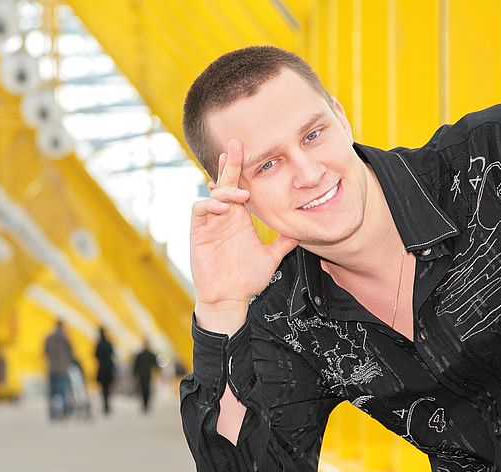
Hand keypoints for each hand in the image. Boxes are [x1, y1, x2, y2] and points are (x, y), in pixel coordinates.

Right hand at [189, 139, 298, 319]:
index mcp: (239, 218)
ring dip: (225, 190)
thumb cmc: (246, 280)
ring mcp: (210, 224)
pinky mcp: (198, 233)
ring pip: (213, 195)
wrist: (229, 299)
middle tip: (235, 144)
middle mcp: (224, 217)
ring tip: (239, 195)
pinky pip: (199, 210)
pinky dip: (209, 205)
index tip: (251, 150)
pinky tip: (223, 208)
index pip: (240, 187)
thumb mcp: (271, 257)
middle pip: (225, 182)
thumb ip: (284, 242)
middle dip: (230, 163)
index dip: (243, 170)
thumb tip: (302, 232)